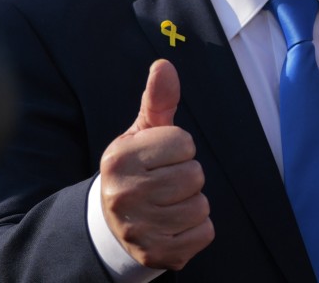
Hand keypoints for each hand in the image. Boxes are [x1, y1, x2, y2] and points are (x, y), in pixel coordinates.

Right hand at [99, 59, 213, 269]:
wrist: (114, 225)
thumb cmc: (138, 169)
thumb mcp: (143, 133)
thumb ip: (158, 100)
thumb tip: (164, 64)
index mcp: (119, 159)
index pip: (184, 143)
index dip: (180, 149)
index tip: (161, 158)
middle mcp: (123, 195)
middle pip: (195, 175)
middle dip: (188, 177)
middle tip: (165, 183)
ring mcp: (138, 229)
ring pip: (202, 206)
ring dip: (193, 204)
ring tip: (168, 204)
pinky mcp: (156, 254)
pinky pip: (205, 233)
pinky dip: (197, 230)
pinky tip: (174, 226)